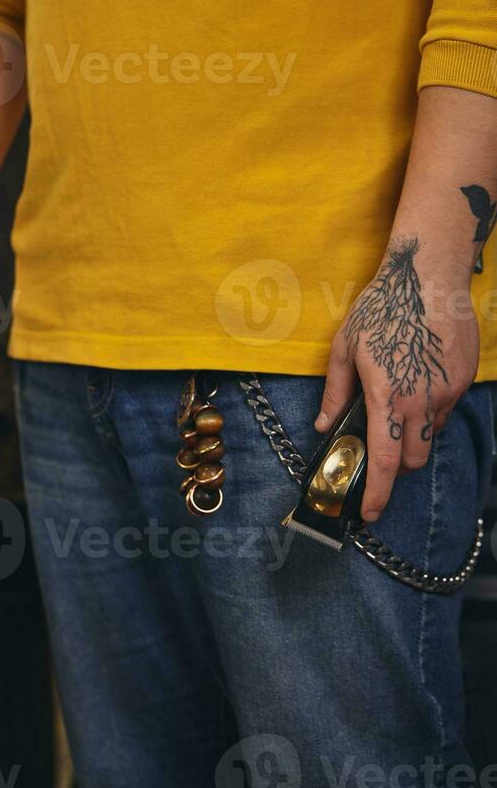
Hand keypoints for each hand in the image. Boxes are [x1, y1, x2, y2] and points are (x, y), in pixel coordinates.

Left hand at [316, 239, 478, 521]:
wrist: (428, 275)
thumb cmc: (382, 307)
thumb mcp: (345, 347)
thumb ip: (336, 392)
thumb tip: (322, 425)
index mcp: (388, 396)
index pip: (384, 460)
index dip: (376, 493)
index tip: (369, 513)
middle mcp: (423, 401)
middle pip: (412, 458)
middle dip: (395, 463)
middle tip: (378, 447)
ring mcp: (449, 391)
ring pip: (432, 434)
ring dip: (413, 434)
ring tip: (396, 403)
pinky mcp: (465, 378)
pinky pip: (447, 410)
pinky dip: (430, 410)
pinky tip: (417, 381)